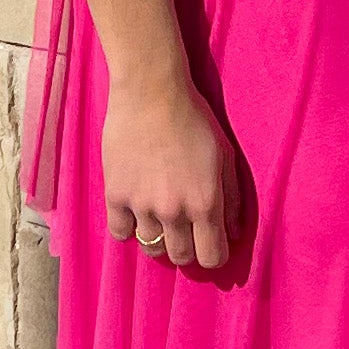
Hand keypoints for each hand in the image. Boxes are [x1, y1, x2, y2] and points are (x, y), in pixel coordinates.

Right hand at [101, 76, 243, 272]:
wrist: (151, 92)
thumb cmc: (194, 119)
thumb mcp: (225, 156)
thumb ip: (231, 199)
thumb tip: (233, 231)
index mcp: (205, 203)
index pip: (212, 256)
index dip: (214, 254)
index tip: (210, 243)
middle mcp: (174, 211)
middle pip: (181, 257)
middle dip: (187, 248)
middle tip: (185, 231)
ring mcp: (141, 205)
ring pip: (151, 248)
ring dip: (159, 237)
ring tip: (160, 217)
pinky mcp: (115, 194)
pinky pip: (119, 232)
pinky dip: (128, 228)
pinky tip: (135, 213)